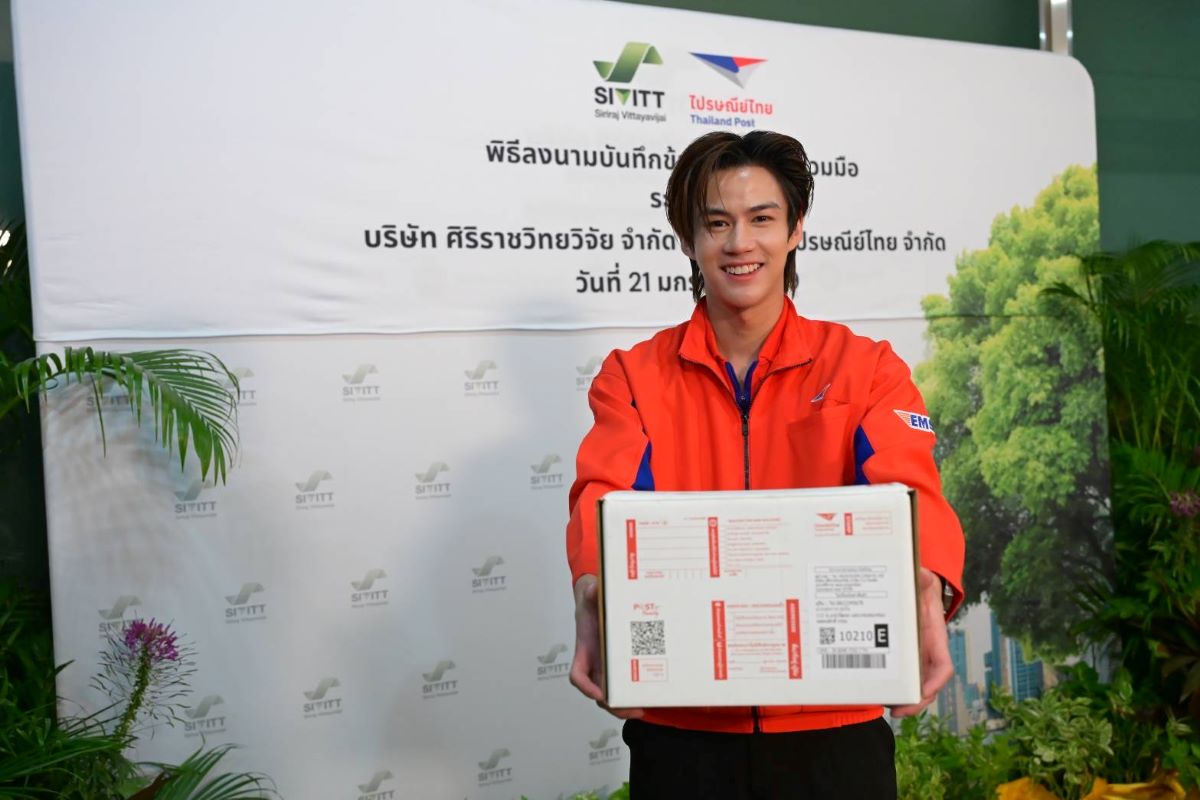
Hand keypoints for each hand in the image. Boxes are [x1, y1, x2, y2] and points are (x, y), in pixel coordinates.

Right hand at [569, 574, 643, 719]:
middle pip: (596, 692)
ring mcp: (604, 666)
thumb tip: (593, 590)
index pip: (578, 675)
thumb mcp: (589, 596)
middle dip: (611, 705)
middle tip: (630, 710)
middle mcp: (594, 662)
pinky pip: (620, 684)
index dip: (586, 687)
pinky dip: (629, 694)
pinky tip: (644, 696)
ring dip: (621, 706)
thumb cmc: (590, 602)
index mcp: (585, 650)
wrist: (594, 601)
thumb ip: (590, 593)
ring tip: (640, 709)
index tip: (599, 694)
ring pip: (608, 694)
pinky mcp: (617, 665)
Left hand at [889, 567, 953, 717]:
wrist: (914, 588)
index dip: (935, 683)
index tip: (923, 694)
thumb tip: (922, 575)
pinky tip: (874, 691)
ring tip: (883, 704)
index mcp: (935, 638)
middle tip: (897, 710)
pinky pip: (896, 675)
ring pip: (912, 684)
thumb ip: (923, 578)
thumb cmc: (920, 588)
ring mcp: (913, 656)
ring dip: (901, 698)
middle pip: (927, 685)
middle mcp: (926, 652)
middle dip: (915, 701)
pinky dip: (889, 685)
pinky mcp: (898, 655)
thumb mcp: (922, 581)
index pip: (943, 666)